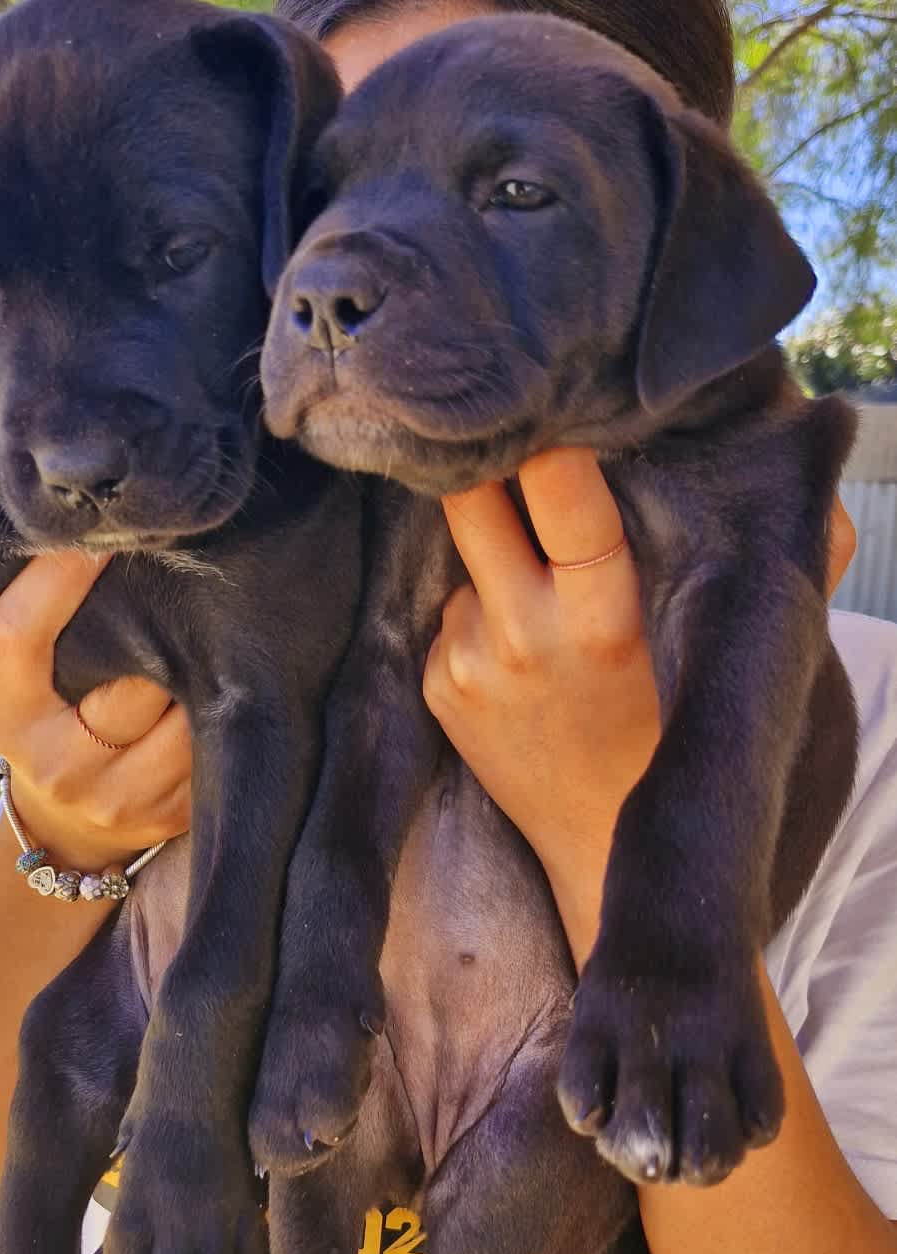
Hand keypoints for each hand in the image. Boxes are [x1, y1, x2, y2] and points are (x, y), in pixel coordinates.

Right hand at [0, 555, 191, 871]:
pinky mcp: (168, 817)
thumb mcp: (18, 684)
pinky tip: (222, 692)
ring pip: (185, 717)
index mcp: (6, 718)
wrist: (66, 831)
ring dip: (204, 677)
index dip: (56, 576)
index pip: (18, 633)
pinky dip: (220, 714)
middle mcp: (58, 767)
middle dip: (163, 634)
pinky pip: (210, 750)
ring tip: (214, 642)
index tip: (98, 531)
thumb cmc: (47, 722)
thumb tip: (90, 534)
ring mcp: (117, 801)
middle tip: (186, 587)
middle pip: (132, 679)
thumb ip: (39, 626)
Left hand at [422, 450, 854, 963]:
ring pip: (466, 556)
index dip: (552, 439)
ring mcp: (469, 663)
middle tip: (507, 446)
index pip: (559, 489)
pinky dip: (477, 608)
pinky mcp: (434, 685)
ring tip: (541, 592)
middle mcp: (526, 637)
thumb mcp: (738, 649)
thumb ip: (791, 558)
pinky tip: (517, 646)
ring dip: (495, 554)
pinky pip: (447, 608)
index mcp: (606, 619)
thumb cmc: (680, 726)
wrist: (601, 840)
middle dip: (484, 465)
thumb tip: (819, 453)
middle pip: (472, 502)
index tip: (559, 413)